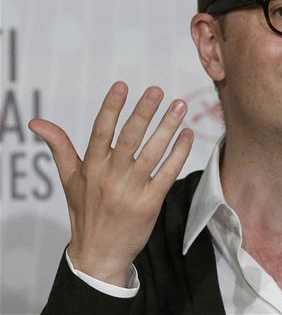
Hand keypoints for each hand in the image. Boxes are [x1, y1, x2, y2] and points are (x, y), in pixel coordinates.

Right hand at [28, 82, 192, 285]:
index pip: (100, 132)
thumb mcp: (69, 179)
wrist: (99, 254)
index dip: (111, 108)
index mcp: (91, 168)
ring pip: (152, 153)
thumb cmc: (85, 211)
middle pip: (128, 139)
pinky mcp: (150, 204)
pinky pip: (167, 174)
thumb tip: (36, 122)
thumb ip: (59, 147)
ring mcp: (131, 191)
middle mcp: (110, 177)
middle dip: (143, 113)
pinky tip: (187, 135)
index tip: (122, 85)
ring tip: (179, 106)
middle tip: (157, 90)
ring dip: (167, 128)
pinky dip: (179, 154)